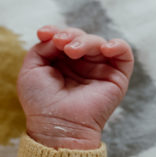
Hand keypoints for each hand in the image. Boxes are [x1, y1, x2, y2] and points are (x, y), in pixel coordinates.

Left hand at [18, 26, 133, 149]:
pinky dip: (117, 45)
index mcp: (62, 62)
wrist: (57, 126)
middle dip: (69, 35)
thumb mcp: (31, 69)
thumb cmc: (40, 102)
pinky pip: (124, 54)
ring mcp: (100, 69)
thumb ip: (42, 47)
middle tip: (60, 43)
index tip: (43, 33)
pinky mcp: (116, 78)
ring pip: (99, 42)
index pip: (63, 37)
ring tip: (72, 51)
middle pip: (81, 36)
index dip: (55, 30)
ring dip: (85, 41)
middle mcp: (82, 64)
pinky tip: (105, 48)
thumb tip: (58, 37)